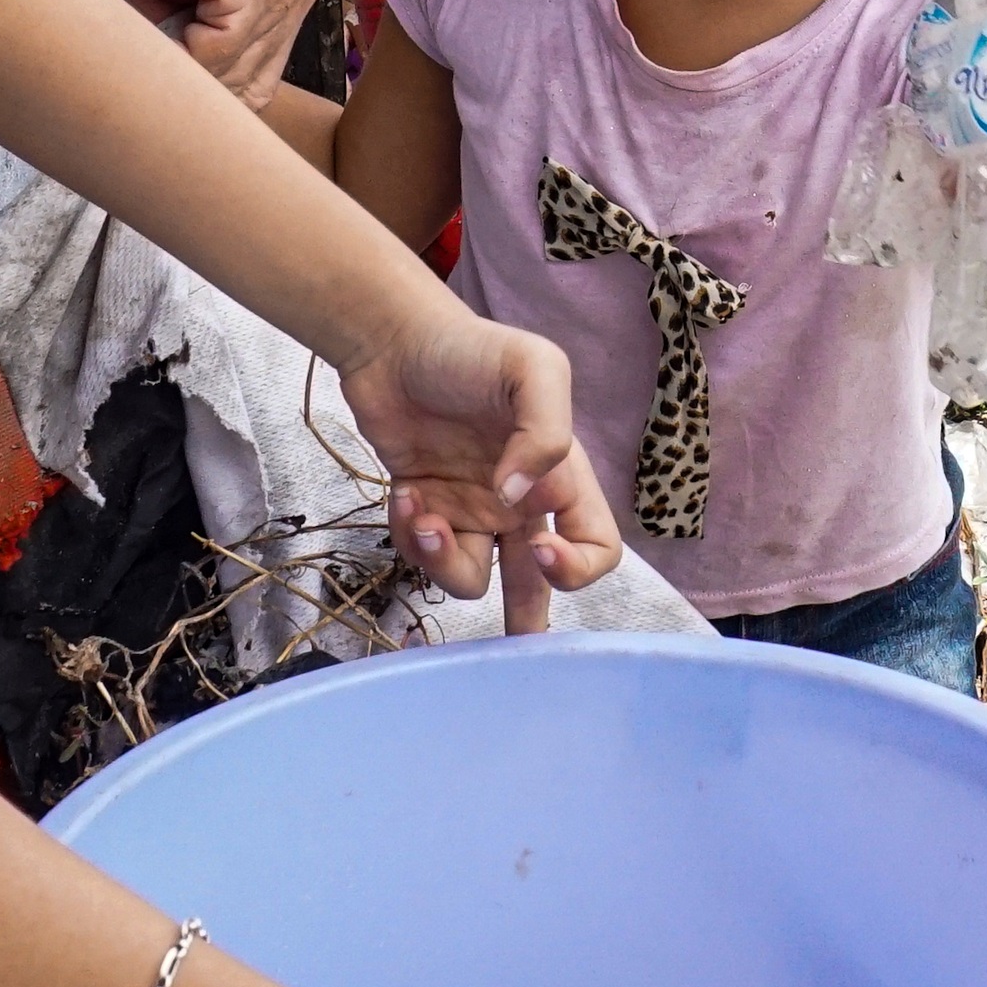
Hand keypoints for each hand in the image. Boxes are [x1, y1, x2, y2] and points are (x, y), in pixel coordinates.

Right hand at [99, 0, 322, 104]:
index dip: (215, 86)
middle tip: (160, 59)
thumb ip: (199, 42)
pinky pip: (216, 56)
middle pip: (253, 85)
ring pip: (233, 76)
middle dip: (202, 84)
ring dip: (184, 65)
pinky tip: (162, 14)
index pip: (263, 73)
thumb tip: (193, 98)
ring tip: (155, 26)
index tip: (176, 76)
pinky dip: (179, 50)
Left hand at [342, 312, 619, 632]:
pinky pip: (423, 551)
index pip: (596, 544)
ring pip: (470, 575)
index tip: (542, 551)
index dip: (580, 565)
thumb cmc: (469, 347)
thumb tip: (519, 503)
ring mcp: (469, 509)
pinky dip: (410, 535)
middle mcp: (518, 503)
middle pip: (537, 582)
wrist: (390, 338)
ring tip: (422, 514)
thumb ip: (544, 434)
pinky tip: (403, 494)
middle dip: (528, 619)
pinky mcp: (423, 506)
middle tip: (516, 648)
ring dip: (442, 559)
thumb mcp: (533, 369)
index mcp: (559, 477)